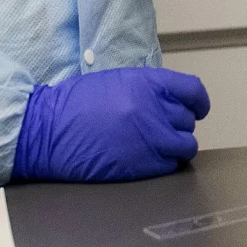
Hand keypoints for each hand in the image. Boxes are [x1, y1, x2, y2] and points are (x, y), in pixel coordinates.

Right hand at [12, 66, 210, 181]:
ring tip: (159, 146)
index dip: (199, 102)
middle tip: (162, 128)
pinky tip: (148, 159)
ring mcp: (149, 139)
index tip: (198, 108)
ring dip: (176, 145)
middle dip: (178, 124)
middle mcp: (154, 110)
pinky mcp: (140, 165)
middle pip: (188, 119)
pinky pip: (169, 165)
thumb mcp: (118, 81)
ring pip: (186, 145)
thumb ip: (149, 88)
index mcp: (149, 84)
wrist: (46, 131)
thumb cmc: (75, 105)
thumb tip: (171, 100)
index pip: (193, 91)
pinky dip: (164, 163)